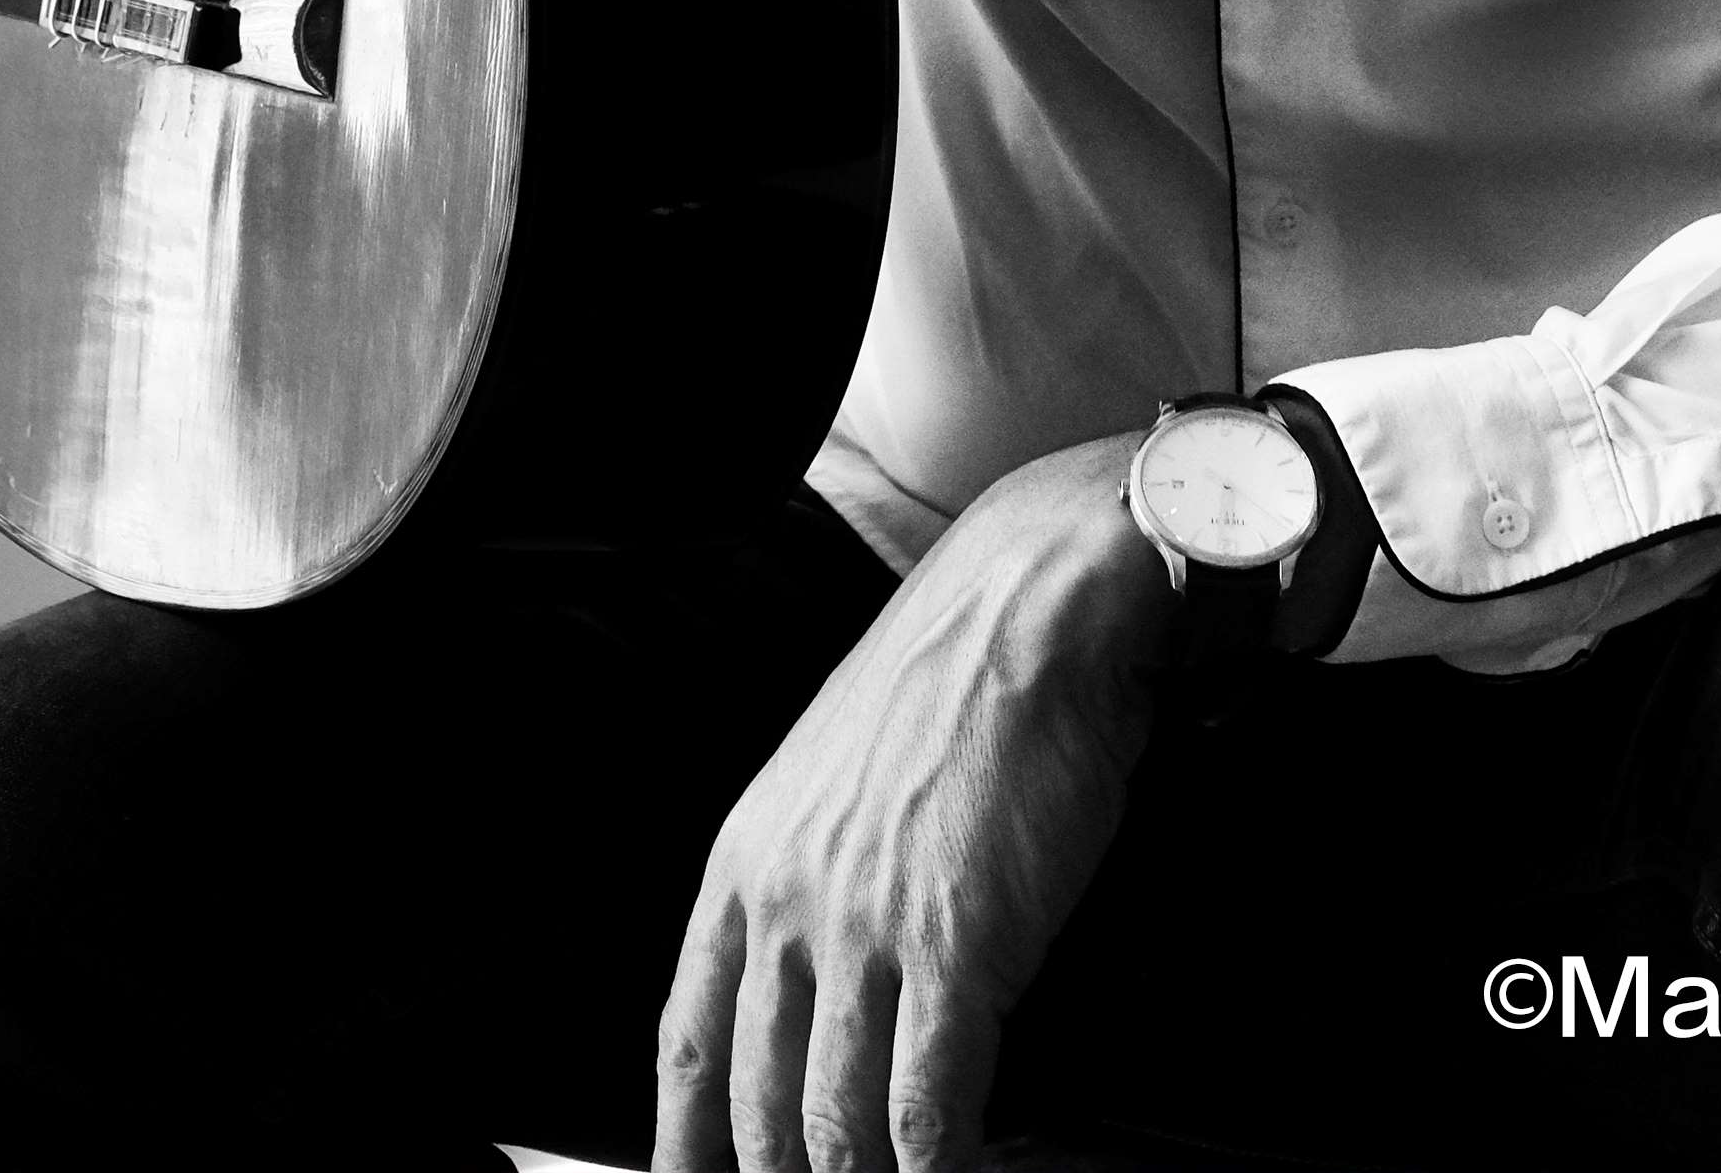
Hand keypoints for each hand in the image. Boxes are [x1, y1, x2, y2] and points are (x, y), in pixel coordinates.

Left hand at [654, 437, 1169, 1172]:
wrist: (1034, 603)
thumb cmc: (953, 676)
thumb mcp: (836, 772)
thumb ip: (812, 876)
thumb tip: (819, 985)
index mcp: (747, 857)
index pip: (690, 1039)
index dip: (687, 1140)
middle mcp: (788, 900)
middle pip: (759, 1102)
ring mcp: (865, 927)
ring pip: (837, 1125)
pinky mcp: (955, 946)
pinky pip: (927, 1108)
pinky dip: (934, 1165)